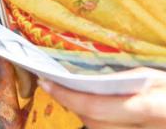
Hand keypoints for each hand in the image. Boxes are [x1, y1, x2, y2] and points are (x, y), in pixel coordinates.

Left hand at [40, 71, 165, 127]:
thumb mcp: (159, 78)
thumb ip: (130, 79)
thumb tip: (94, 79)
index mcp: (148, 108)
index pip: (94, 108)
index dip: (66, 96)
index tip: (46, 81)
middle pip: (94, 125)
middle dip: (72, 106)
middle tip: (56, 86)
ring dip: (87, 117)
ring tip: (74, 96)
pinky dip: (103, 124)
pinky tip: (97, 111)